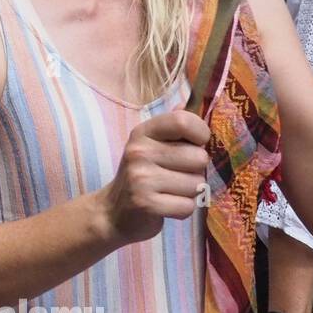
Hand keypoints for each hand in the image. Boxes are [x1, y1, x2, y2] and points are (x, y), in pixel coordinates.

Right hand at [99, 111, 210, 245]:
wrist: (112, 212)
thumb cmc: (141, 175)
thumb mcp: (150, 145)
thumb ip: (172, 126)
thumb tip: (189, 101)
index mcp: (143, 133)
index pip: (183, 121)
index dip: (200, 134)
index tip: (194, 145)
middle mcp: (139, 152)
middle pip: (199, 157)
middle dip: (195, 171)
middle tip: (176, 176)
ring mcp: (141, 178)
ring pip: (197, 184)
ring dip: (189, 192)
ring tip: (170, 191)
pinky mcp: (146, 204)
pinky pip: (187, 206)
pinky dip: (182, 210)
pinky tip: (167, 206)